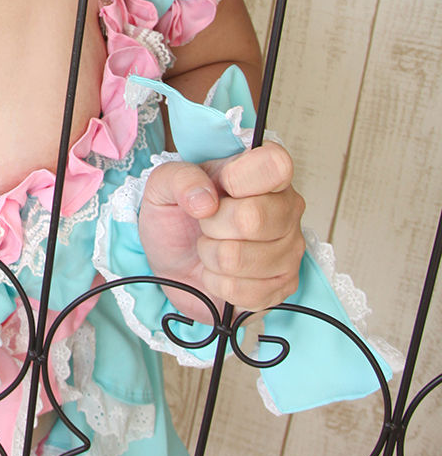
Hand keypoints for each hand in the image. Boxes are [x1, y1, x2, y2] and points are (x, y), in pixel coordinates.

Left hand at [136, 142, 305, 322]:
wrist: (177, 262)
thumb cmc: (179, 218)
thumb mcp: (164, 185)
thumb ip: (180, 178)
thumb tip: (205, 200)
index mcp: (266, 172)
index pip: (276, 165)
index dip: (238, 179)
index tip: (220, 186)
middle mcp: (287, 207)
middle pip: (252, 218)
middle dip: (211, 226)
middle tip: (206, 224)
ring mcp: (290, 248)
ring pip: (240, 259)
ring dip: (210, 257)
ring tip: (211, 247)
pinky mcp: (285, 284)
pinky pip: (244, 291)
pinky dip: (218, 284)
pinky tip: (220, 272)